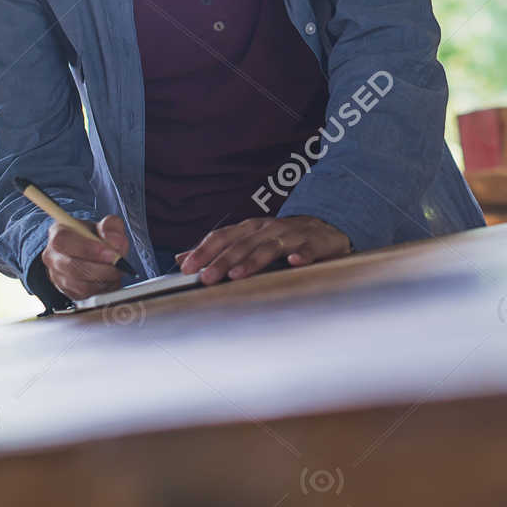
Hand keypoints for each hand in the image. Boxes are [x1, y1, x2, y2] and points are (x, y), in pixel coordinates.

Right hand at [40, 214, 133, 299]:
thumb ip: (111, 227)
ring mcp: (57, 275)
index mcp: (58, 232)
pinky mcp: (66, 291)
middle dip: (101, 268)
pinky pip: (85, 295)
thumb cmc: (95, 236)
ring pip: (79, 285)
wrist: (92, 251)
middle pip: (71, 267)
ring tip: (115, 271)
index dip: (87, 248)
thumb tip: (114, 243)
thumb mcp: (106, 225)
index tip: (110, 253)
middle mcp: (53, 255)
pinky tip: (108, 279)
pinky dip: (101, 289)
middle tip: (118, 264)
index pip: (63, 240)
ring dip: (103, 280)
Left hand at [175, 216, 350, 283]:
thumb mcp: (247, 240)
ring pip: (269, 248)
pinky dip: (301, 256)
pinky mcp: (313, 244)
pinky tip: (294, 263)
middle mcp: (267, 229)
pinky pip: (307, 251)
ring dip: (253, 261)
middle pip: (241, 245)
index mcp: (249, 228)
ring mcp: (291, 236)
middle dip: (222, 261)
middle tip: (206, 278)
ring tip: (237, 275)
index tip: (187, 267)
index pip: (222, 236)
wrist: (324, 228)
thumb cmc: (280, 238)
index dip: (204, 250)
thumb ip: (217, 250)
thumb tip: (182, 258)